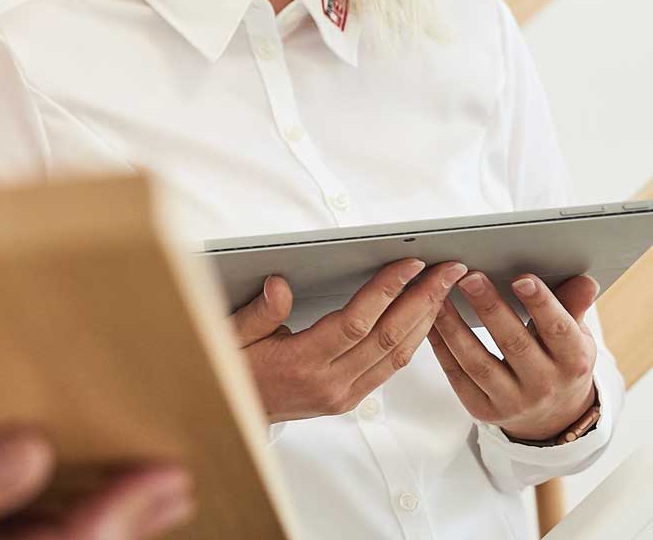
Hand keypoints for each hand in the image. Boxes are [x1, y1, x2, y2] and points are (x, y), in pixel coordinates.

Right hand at [230, 259, 468, 422]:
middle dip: (423, 300)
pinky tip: (421, 320)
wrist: (231, 414)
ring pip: (397, 356)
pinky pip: (389, 370)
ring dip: (425, 320)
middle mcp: (329, 383)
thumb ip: (259, 312)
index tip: (409, 265)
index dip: (386, 290)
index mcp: (301, 363)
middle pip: (388, 338)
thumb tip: (280, 285)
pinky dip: (412, 341)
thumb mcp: (230, 335)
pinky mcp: (348, 400)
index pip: (355, 322)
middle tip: (447, 271)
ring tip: (444, 290)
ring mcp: (343, 395)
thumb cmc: (230, 369)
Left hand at [428, 272, 599, 441]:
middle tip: (469, 278)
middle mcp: (545, 385)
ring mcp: (512, 402)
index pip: (558, 330)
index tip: (521, 278)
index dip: (541, 304)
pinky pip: (457, 374)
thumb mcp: (574, 338)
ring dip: (454, 326)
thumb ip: (572, 307)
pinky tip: (430, 321)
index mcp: (574, 363)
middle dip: (490, 308)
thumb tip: (583, 281)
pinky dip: (441, 347)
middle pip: (513, 343)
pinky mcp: (483, 410)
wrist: (551, 418)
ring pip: (478, 362)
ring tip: (439, 295)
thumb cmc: (559, 364)